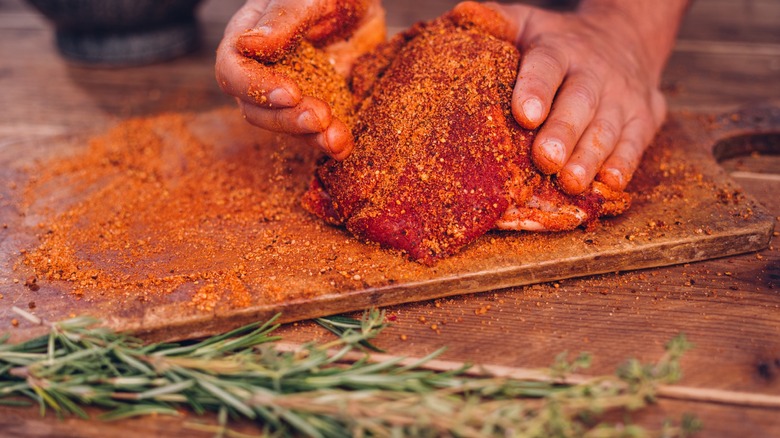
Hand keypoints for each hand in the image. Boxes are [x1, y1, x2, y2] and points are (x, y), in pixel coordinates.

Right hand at [215, 0, 384, 159]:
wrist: (367, 6)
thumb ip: (284, 17)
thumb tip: (247, 45)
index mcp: (250, 34)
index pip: (233, 68)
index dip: (255, 86)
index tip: (291, 93)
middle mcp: (262, 68)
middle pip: (255, 107)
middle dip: (287, 118)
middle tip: (320, 117)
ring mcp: (289, 91)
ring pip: (284, 125)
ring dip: (309, 137)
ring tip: (337, 140)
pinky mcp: (316, 105)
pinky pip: (314, 131)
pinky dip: (329, 140)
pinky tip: (344, 144)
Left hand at [485, 1, 686, 193]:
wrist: (627, 35)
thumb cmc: (559, 41)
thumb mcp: (528, 22)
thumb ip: (497, 22)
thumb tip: (459, 18)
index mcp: (560, 49)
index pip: (547, 67)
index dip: (536, 89)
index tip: (525, 114)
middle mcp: (595, 73)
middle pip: (580, 103)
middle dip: (563, 132)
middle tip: (546, 159)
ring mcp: (623, 97)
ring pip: (607, 128)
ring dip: (590, 157)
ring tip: (570, 181)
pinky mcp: (645, 118)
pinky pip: (636, 144)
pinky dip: (623, 165)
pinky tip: (608, 184)